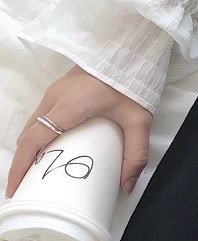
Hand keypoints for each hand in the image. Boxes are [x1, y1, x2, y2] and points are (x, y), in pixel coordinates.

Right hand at [5, 65, 152, 198]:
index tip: (14, 188)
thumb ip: (135, 154)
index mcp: (70, 105)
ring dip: (28, 149)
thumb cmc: (134, 84)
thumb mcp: (140, 121)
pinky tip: (49, 149)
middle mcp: (55, 97)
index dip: (21, 166)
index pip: (34, 140)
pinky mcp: (60, 89)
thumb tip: (126, 186)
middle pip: (28, 134)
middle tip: (25, 187)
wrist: (130, 51)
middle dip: (21, 162)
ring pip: (32, 125)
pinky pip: (40, 116)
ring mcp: (55, 91)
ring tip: (35, 172)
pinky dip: (37, 135)